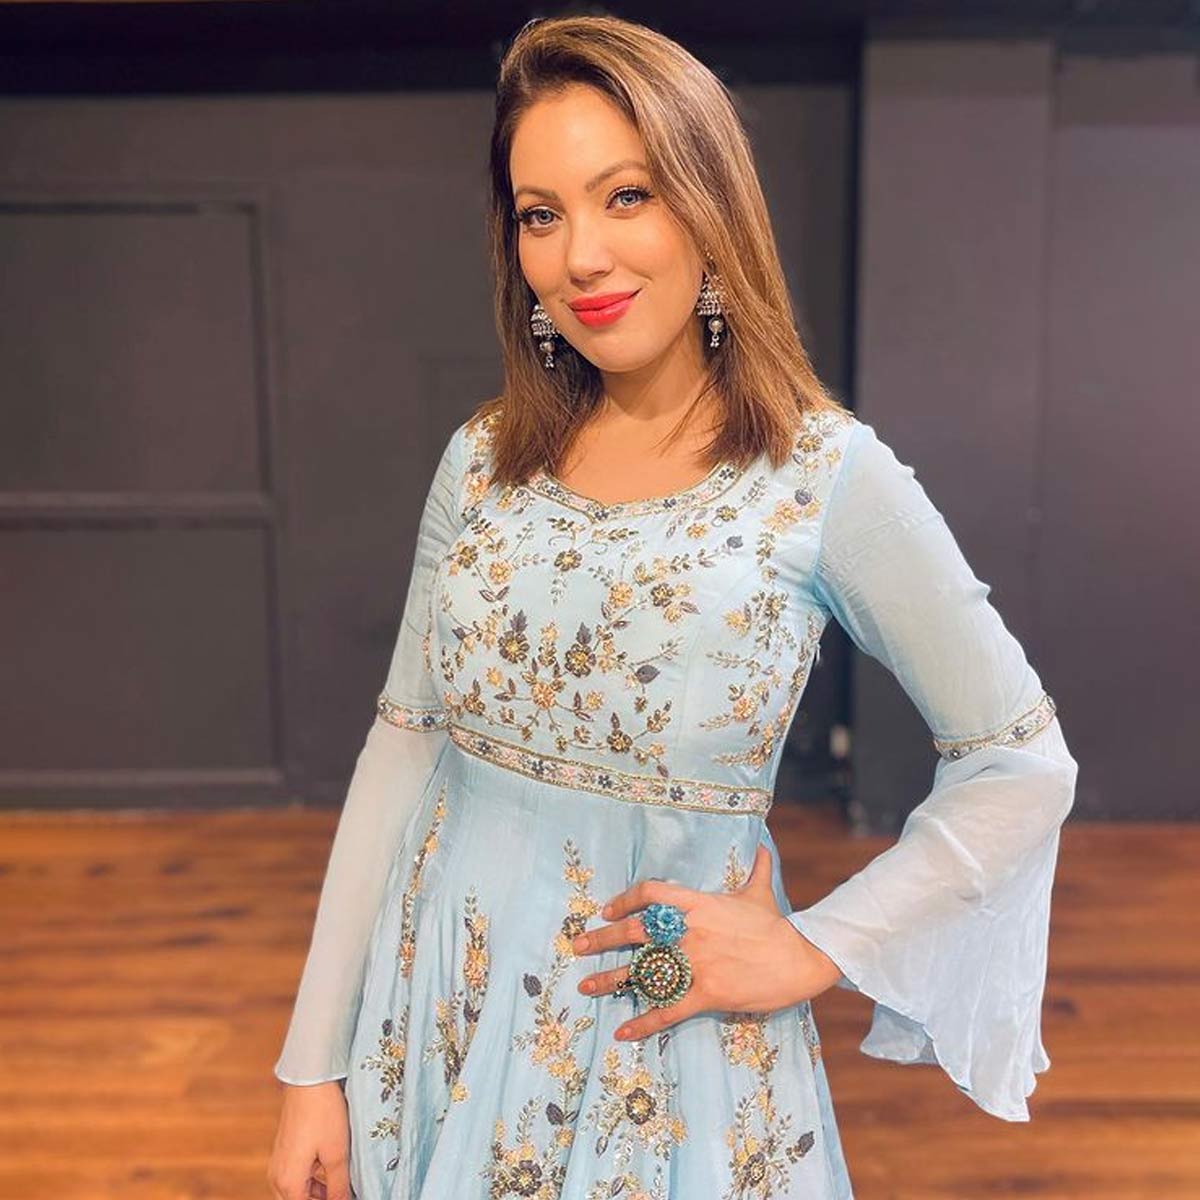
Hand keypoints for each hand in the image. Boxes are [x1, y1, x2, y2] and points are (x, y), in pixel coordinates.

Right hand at [266, 1080, 351, 1199]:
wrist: (310, 1079)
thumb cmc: (324, 1114)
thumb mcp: (337, 1155)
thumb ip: (339, 1188)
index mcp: (288, 1183)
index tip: (345, 1199)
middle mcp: (277, 1177)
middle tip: (343, 1195)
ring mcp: (278, 1163)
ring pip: (296, 1193)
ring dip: (317, 1196)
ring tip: (342, 1190)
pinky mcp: (284, 1151)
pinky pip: (295, 1178)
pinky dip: (312, 1183)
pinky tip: (331, 1176)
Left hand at [571, 844, 843, 1042]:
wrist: (801, 956)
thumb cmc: (777, 926)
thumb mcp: (760, 893)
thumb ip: (755, 869)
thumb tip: (762, 845)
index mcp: (698, 904)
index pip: (650, 893)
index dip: (624, 900)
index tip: (606, 910)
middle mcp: (689, 932)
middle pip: (635, 932)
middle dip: (602, 939)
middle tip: (578, 947)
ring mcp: (696, 963)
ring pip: (644, 972)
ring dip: (611, 980)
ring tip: (586, 986)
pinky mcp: (707, 993)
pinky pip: (668, 1010)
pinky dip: (643, 1023)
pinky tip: (623, 1032)